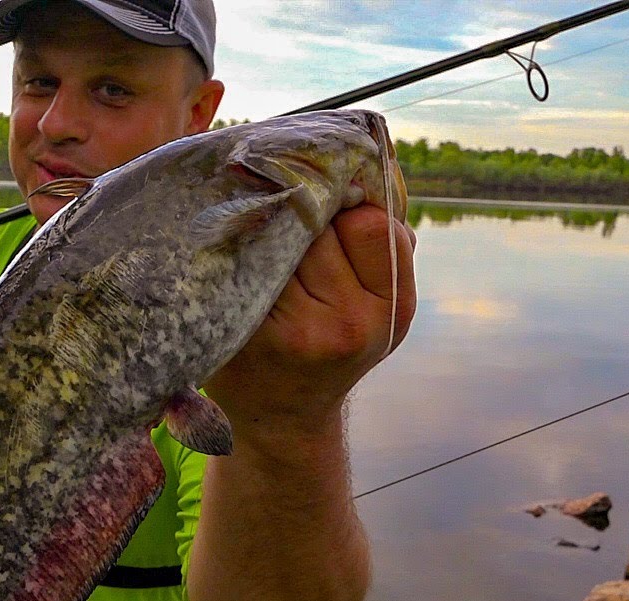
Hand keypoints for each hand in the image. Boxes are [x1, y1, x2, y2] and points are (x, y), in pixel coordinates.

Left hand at [204, 204, 416, 440]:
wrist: (280, 414)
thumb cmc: (328, 339)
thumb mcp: (377, 298)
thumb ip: (381, 240)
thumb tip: (374, 156)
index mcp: (392, 308)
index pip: (371, 223)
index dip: (347, 208)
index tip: (330, 214)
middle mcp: (348, 325)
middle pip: (318, 226)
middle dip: (302, 217)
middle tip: (288, 232)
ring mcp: (294, 331)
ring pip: (277, 238)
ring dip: (265, 229)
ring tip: (261, 251)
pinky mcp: (246, 333)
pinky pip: (242, 262)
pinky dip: (236, 252)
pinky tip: (236, 265)